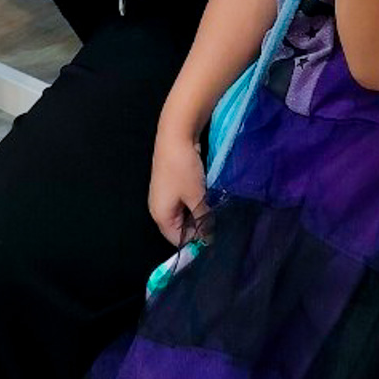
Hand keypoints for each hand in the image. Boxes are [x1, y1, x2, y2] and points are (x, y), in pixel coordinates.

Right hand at [149, 124, 212, 248]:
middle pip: (180, 228)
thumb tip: (210, 238)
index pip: (177, 240)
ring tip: (217, 213)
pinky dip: (196, 202)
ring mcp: (165, 196)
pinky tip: (210, 199)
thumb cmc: (183, 169)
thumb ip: (203, 219)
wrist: (176, 135)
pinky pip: (184, 202)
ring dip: (199, 213)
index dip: (195, 242)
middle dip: (199, 227)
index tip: (216, 239)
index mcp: (160, 216)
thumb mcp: (196, 197)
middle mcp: (159, 209)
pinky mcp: (172, 185)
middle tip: (219, 225)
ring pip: (184, 214)